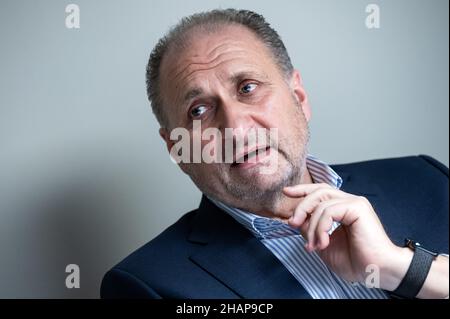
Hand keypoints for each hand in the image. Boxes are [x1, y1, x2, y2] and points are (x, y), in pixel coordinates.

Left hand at [283, 183, 410, 288]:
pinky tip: (322, 242)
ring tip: (313, 245)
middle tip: (292, 223)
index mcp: (342, 208)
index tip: (286, 192)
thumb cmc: (355, 261)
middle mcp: (349, 202)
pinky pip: (329, 211)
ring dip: (311, 226)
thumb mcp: (323, 244)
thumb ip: (310, 229)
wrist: (376, 272)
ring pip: (321, 203)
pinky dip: (320, 227)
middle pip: (318, 192)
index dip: (302, 190)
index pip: (320, 191)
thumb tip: (294, 219)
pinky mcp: (358, 207)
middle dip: (301, 206)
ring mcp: (354, 203)